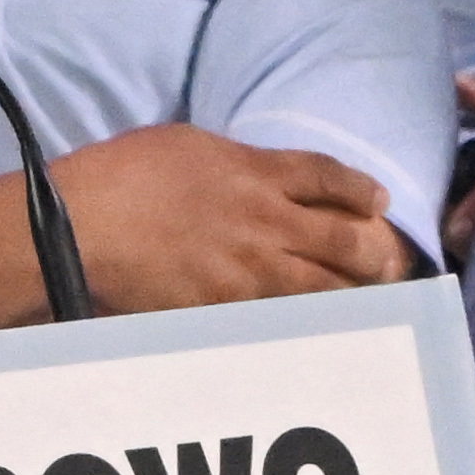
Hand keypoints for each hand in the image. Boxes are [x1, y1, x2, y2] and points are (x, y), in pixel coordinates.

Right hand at [54, 124, 413, 310]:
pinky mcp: (226, 307)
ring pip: (324, 286)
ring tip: (368, 301)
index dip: (361, 189)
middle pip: (345, 236)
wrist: (85, 223)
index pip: (328, 176)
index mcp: (254, 170)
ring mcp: (249, 268)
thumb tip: (257, 174)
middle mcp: (265, 219)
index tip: (378, 201)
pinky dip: (302, 324)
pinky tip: (314, 329)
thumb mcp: (187, 144)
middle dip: (376, 251)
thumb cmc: (122, 174)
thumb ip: (235, 162)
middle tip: (389, 263)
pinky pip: (279, 319)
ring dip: (353, 293)